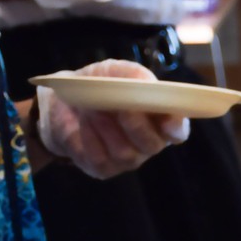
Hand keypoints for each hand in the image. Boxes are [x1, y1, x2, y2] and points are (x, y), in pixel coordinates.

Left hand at [35, 60, 187, 179]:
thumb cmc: (98, 86)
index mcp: (159, 120)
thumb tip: (148, 84)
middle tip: (122, 108)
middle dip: (137, 126)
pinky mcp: (104, 168)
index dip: (176, 127)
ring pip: (126, 154)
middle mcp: (147, 143)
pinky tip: (84, 125)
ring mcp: (127, 159)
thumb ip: (135, 76)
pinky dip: (90, 139)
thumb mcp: (116, 72)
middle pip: (153, 145)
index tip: (169, 120)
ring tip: (93, 109)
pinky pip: (101, 160)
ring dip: (108, 128)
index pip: (178, 131)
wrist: (62, 101)